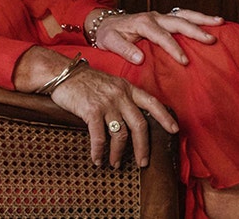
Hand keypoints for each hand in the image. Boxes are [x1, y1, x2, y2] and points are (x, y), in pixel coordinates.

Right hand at [48, 66, 177, 167]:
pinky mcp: (91, 111)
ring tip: (114, 164)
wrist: (63, 74)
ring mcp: (107, 102)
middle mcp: (120, 95)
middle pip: (140, 125)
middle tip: (142, 162)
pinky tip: (97, 159)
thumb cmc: (85, 81)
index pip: (152, 102)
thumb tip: (132, 120)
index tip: (175, 130)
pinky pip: (100, 137)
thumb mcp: (111, 84)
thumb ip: (123, 97)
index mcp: (127, 88)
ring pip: (120, 134)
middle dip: (143, 147)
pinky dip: (99, 152)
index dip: (165, 117)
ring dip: (118, 154)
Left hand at [93, 8, 223, 65]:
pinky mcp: (165, 18)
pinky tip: (212, 21)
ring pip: (185, 15)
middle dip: (196, 31)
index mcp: (143, 23)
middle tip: (211, 40)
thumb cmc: (109, 34)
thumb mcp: (110, 42)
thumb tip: (140, 58)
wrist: (106, 23)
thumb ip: (124, 50)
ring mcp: (161, 16)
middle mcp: (155, 17)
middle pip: (179, 22)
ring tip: (220, 22)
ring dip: (202, 18)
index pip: (162, 37)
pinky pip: (184, 16)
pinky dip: (198, 18)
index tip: (184, 61)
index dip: (174, 49)